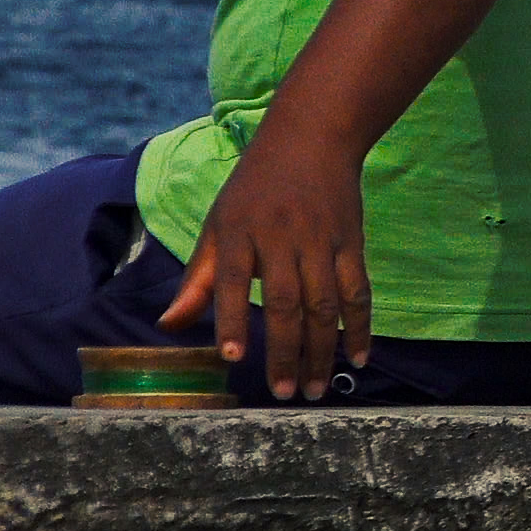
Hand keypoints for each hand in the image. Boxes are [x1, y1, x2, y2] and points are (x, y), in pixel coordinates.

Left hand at [159, 129, 370, 400]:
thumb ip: (198, 280)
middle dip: (285, 351)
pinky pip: (358, 290)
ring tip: (315, 388)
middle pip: (286, 302)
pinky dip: (361, 326)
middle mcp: (281, 238)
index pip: (232, 282)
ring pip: (325, 304)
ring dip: (322, 349)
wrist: (312, 137)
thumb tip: (169, 325)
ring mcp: (321, 241)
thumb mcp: (218, 225)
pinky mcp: (351, 242)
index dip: (232, 319)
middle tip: (283, 393)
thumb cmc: (255, 188)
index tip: (233, 357)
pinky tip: (358, 357)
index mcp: (239, 234)